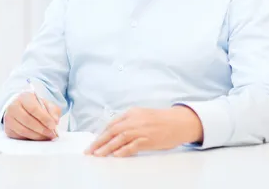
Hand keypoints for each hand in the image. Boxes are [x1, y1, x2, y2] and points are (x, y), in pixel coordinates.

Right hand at [3, 92, 60, 140]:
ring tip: (47, 137)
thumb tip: (55, 121)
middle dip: (42, 129)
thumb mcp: (46, 104)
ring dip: (37, 136)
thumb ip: (53, 111)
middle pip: (28, 121)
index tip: (53, 126)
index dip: (44, 118)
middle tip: (52, 134)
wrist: (20, 108)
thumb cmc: (34, 106)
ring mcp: (9, 119)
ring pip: (23, 130)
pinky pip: (20, 137)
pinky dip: (31, 139)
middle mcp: (13, 107)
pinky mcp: (8, 129)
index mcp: (24, 98)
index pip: (34, 109)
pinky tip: (38, 138)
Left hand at [85, 106, 202, 156]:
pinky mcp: (149, 139)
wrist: (178, 122)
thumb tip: (113, 132)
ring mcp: (141, 129)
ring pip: (120, 139)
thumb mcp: (141, 115)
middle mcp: (134, 120)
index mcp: (131, 113)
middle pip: (112, 131)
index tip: (94, 142)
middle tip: (89, 150)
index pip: (112, 124)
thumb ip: (128, 121)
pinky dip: (123, 150)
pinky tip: (116, 155)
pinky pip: (133, 146)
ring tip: (98, 155)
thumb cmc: (160, 120)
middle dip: (99, 141)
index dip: (101, 134)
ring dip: (107, 148)